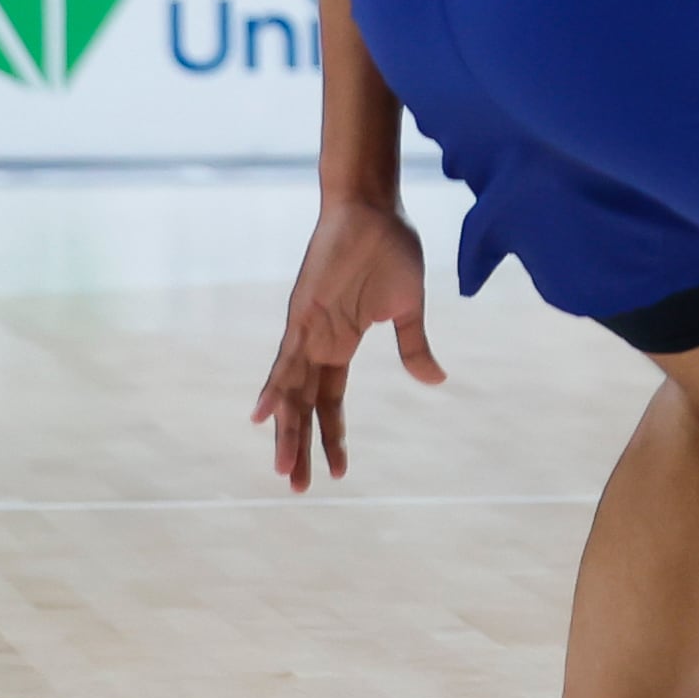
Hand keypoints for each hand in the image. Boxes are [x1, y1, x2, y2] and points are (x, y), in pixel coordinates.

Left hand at [251, 201, 444, 490]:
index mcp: (342, 343)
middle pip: (305, 407)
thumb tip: (436, 382)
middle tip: (297, 488)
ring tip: (284, 471)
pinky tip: (261, 416)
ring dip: (287, 433)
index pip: (331, 402)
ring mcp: (307, 331)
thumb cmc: (391, 249)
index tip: (339, 472)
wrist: (374, 209)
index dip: (333, 436)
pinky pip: (285, 360)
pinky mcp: (303, 316)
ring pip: (292, 394)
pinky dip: (273, 389)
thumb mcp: (409, 310)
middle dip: (301, 448)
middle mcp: (317, 344)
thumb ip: (414, 348)